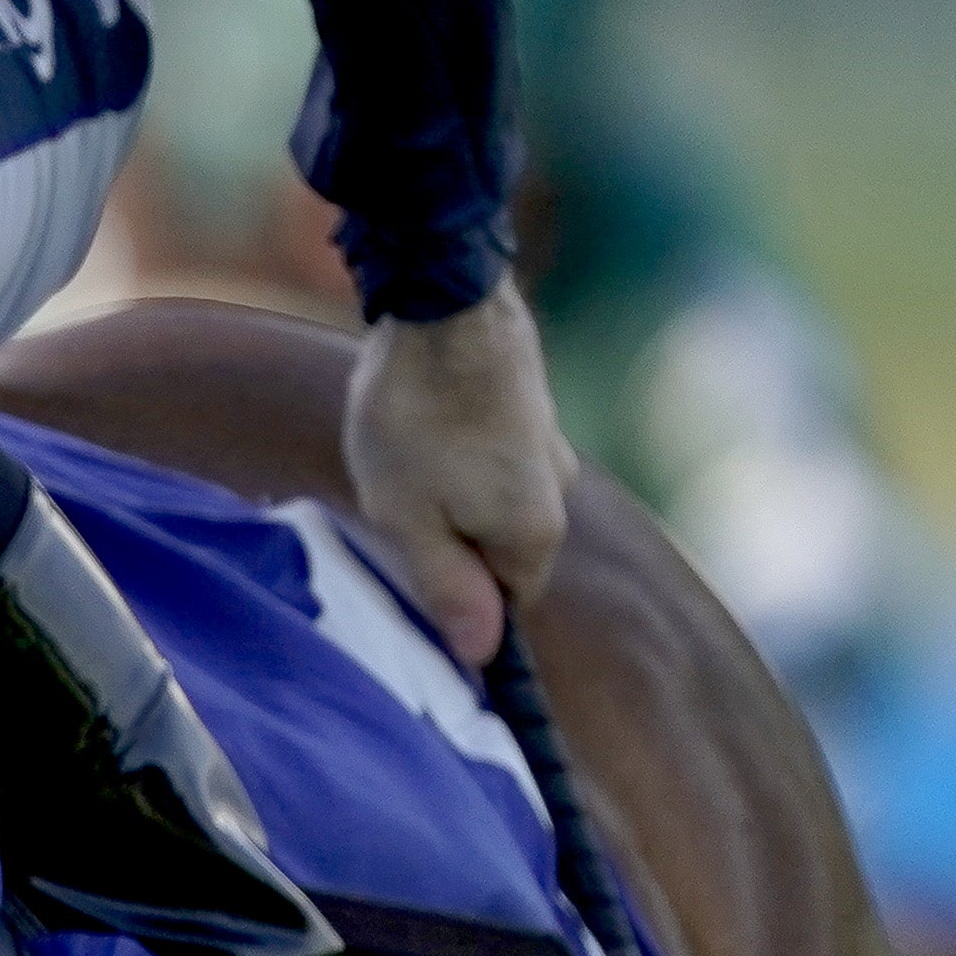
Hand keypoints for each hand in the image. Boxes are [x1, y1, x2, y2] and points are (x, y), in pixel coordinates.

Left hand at [343, 280, 571, 665]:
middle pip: (501, 550)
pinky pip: (492, 455)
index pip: (510, 603)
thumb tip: (481, 652)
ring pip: (493, 498)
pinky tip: (417, 425)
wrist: (445, 303)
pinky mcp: (530, 404)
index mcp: (537, 535)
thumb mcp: (409, 520)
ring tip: (400, 457)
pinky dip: (455, 453)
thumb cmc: (417, 417)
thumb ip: (445, 587)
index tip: (414, 569)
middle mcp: (560, 491)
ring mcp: (549, 443)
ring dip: (448, 492)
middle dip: (450, 541)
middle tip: (394, 504)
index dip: (464, 603)